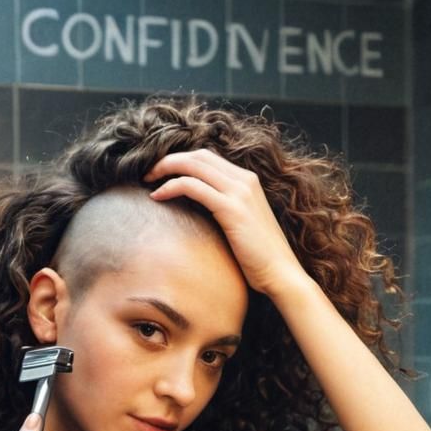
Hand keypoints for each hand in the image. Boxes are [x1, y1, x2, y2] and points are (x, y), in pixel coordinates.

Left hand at [144, 149, 310, 301]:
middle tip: (149, 174)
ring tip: (148, 181)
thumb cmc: (261, 258)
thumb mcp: (244, 224)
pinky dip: (170, 187)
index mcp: (249, 181)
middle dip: (170, 160)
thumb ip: (226, 208)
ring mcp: (239, 192)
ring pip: (192, 165)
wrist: (281, 274)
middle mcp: (245, 180)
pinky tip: (157, 196)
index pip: (208, 158)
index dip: (182, 160)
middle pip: (198, 155)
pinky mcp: (231, 208)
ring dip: (165, 168)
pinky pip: (192, 186)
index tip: (163, 173)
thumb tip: (198, 207)